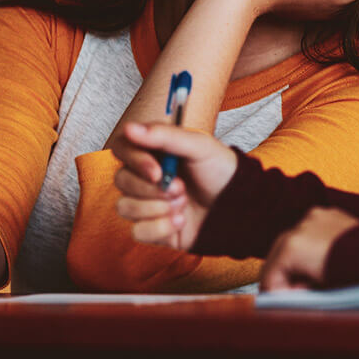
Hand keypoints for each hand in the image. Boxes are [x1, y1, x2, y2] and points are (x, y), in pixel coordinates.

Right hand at [112, 121, 237, 249]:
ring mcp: (146, 203)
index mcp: (153, 152)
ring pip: (125, 207)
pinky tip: (180, 221)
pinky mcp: (151, 228)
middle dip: (153, 188)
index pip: (122, 149)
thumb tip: (131, 128)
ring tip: (183, 204)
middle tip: (182, 188)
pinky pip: (137, 231)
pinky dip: (161, 228)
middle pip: (121, 180)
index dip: (135, 161)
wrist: (237, 207)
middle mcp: (145, 177)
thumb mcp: (199, 147)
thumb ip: (166, 136)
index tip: (157, 171)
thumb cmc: (220, 171)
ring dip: (158, 208)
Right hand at [260, 208, 358, 290]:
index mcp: (292, 247)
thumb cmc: (353, 278)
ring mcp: (314, 217)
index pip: (269, 276)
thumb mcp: (317, 293)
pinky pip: (311, 232)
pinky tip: (325, 259)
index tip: (288, 303)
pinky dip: (313, 246)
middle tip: (300, 293)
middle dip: (285, 276)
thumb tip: (287, 297)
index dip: (278, 294)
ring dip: (298, 261)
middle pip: (277, 256)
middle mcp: (300, 226)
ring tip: (316, 277)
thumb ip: (296, 294)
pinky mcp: (329, 214)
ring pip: (294, 242)